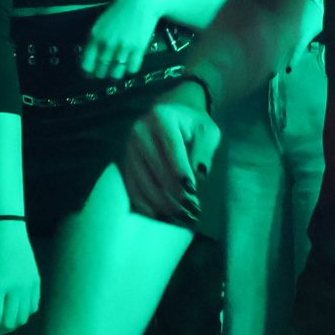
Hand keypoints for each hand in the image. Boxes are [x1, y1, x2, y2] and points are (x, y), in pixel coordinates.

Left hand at [0, 218, 41, 334]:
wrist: (7, 230)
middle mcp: (16, 289)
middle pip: (10, 322)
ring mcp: (29, 286)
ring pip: (24, 317)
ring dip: (11, 325)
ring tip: (1, 323)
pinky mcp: (36, 282)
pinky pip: (33, 306)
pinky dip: (24, 314)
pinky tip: (15, 311)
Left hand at [83, 0, 173, 78]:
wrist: (141, 0)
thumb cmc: (121, 9)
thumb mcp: (102, 22)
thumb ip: (95, 39)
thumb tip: (91, 55)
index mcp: (95, 36)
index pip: (87, 63)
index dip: (88, 72)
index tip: (90, 75)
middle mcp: (107, 44)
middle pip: (101, 70)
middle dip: (102, 74)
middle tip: (105, 73)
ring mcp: (123, 47)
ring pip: (117, 73)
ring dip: (116, 74)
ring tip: (117, 72)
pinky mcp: (139, 48)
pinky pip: (133, 68)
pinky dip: (131, 69)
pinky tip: (130, 64)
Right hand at [119, 87, 218, 225]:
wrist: (171, 115)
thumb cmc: (193, 125)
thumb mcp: (208, 131)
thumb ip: (205, 150)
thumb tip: (199, 174)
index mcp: (161, 118)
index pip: (171, 148)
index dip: (181, 172)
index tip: (193, 191)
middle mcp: (139, 133)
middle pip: (155, 170)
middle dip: (175, 195)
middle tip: (194, 212)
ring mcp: (129, 150)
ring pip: (143, 185)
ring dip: (163, 206)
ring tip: (184, 219)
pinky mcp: (126, 166)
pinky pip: (134, 191)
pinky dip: (149, 207)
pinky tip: (165, 218)